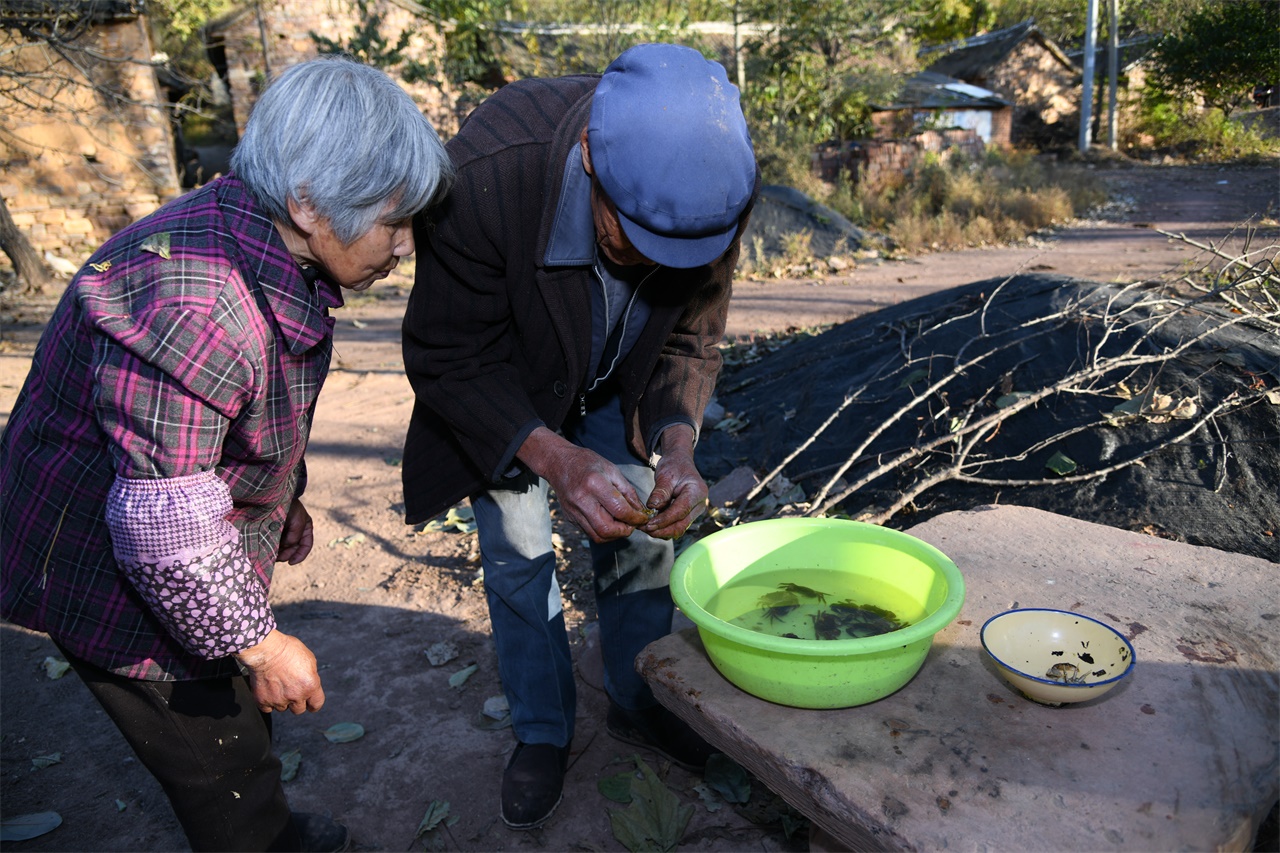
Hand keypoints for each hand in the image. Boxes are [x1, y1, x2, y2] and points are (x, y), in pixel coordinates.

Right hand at [235, 630, 325, 714]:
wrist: (265, 649)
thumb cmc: (287, 649)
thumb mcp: (309, 659)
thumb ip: (311, 676)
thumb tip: (310, 682)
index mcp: (310, 685)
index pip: (316, 704)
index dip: (313, 704)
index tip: (310, 704)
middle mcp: (296, 695)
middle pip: (299, 709)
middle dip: (296, 702)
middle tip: (291, 691)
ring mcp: (279, 700)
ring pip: (283, 708)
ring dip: (281, 700)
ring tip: (278, 685)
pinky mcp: (263, 701)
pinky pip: (267, 708)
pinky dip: (268, 702)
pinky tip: (268, 690)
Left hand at [276, 498, 312, 563]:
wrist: (273, 495)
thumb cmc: (289, 505)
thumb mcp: (297, 519)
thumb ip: (295, 534)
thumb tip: (287, 546)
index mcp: (305, 529)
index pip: (306, 546)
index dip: (299, 556)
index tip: (290, 562)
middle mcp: (296, 532)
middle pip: (292, 550)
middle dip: (285, 555)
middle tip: (275, 558)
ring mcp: (284, 532)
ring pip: (282, 548)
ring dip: (277, 553)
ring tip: (270, 554)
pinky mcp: (273, 531)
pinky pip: (273, 543)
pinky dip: (271, 547)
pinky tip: (265, 549)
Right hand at [518, 427, 649, 541]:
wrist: (558, 463)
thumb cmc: (587, 463)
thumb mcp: (612, 470)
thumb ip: (627, 491)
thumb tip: (639, 510)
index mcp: (595, 484)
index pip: (619, 510)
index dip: (635, 518)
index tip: (643, 518)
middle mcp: (582, 500)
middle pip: (607, 529)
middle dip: (624, 531)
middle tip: (632, 524)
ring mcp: (573, 511)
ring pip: (597, 536)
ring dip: (614, 535)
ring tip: (622, 524)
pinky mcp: (570, 518)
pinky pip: (589, 532)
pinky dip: (603, 532)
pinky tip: (609, 521)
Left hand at [640, 425, 707, 539]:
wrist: (680, 463)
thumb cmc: (674, 466)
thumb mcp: (665, 475)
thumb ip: (660, 492)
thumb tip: (652, 507)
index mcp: (697, 492)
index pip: (680, 511)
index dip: (664, 520)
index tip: (648, 524)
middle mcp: (699, 504)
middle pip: (681, 525)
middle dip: (661, 530)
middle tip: (643, 528)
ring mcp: (695, 511)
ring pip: (678, 528)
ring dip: (661, 531)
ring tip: (644, 527)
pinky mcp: (688, 515)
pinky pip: (676, 525)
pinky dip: (663, 527)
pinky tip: (651, 524)